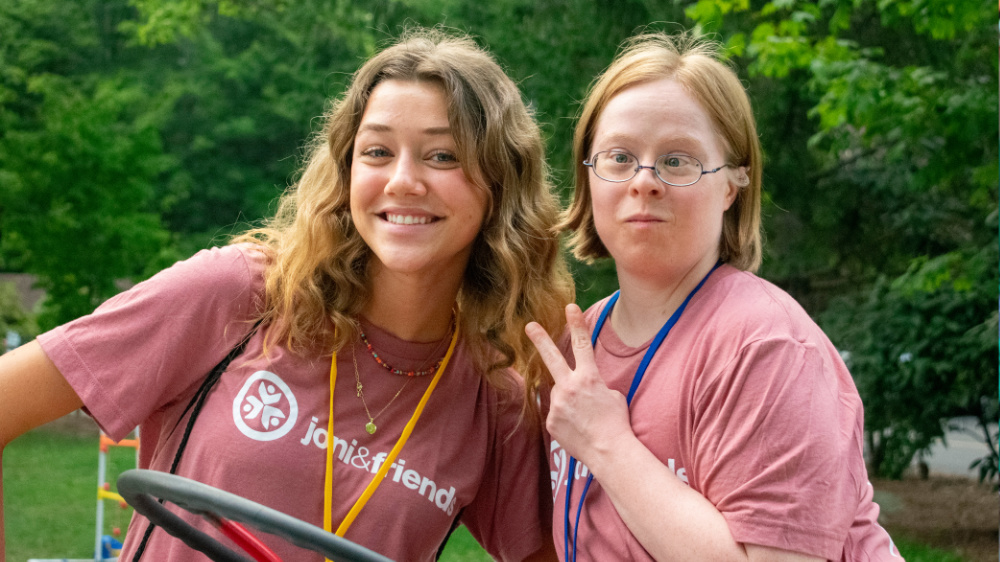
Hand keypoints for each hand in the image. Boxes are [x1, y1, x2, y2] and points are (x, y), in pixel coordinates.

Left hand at [525, 304, 631, 472]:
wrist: (609, 451)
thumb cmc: (617, 423)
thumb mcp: (613, 395)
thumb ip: (592, 385)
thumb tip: (580, 387)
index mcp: (589, 378)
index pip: (583, 345)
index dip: (576, 324)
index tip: (570, 307)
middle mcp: (569, 387)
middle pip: (552, 358)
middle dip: (541, 339)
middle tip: (530, 325)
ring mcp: (557, 405)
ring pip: (558, 395)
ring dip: (567, 402)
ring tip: (583, 418)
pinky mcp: (550, 421)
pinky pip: (556, 414)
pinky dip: (565, 418)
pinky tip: (577, 428)